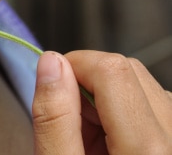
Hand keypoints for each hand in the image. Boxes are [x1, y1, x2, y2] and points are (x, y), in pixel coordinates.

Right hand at [32, 50, 171, 153]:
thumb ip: (54, 120)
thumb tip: (51, 62)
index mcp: (148, 150)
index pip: (112, 69)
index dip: (74, 66)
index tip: (53, 86)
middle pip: (129, 70)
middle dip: (89, 82)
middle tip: (69, 121)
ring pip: (143, 84)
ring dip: (109, 98)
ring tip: (91, 141)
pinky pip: (155, 104)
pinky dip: (127, 112)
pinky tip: (110, 144)